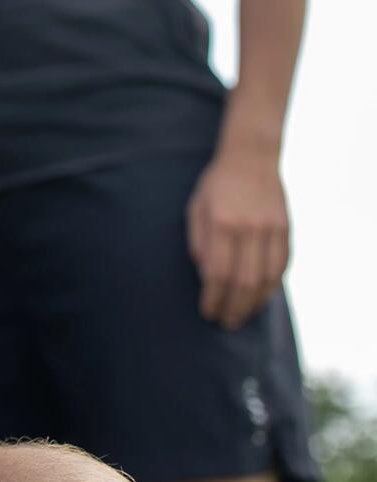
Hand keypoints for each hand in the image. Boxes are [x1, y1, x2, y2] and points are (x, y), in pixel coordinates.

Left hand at [188, 147, 289, 328]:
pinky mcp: (286, 229)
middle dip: (234, 307)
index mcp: (222, 223)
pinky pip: (282, 266)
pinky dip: (271, 286)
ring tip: (241, 316)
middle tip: (225, 322)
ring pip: (267, 278)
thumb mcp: (196, 209)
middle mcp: (249, 228)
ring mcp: (271, 229)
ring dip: (254, 303)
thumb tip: (206, 277)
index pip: (218, 272)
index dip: (213, 297)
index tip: (207, 312)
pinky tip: (260, 297)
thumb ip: (200, 243)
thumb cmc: (216, 186)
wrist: (251, 159)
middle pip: (244, 281)